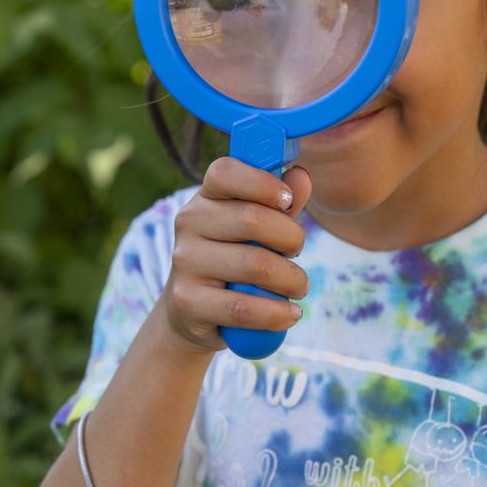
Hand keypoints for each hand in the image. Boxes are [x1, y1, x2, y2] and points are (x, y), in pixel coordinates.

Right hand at [155, 157, 313, 353]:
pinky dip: (277, 313)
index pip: (225, 172)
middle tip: (297, 253)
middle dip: (292, 238)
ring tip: (298, 287)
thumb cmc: (233, 260)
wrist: (190, 311)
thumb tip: (301, 177)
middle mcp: (189, 224)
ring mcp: (185, 263)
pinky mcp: (188, 301)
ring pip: (254, 265)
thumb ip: (280, 204)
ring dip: (291, 280)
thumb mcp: (256, 229)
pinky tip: (290, 314)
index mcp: (205, 197)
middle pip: (252, 219)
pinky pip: (244, 308)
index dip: (262, 183)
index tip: (288, 202)